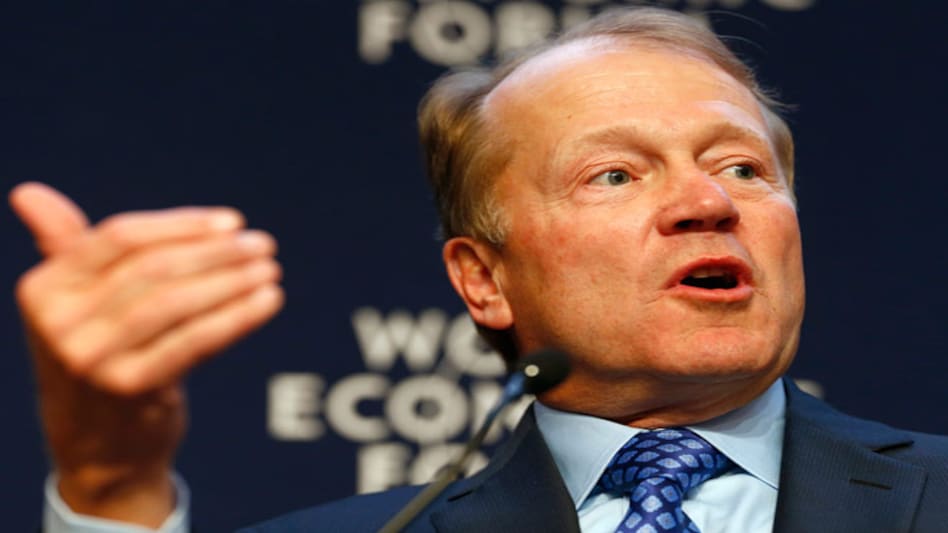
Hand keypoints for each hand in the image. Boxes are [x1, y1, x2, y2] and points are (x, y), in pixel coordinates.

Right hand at [10, 182, 283, 526]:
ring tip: (269, 269)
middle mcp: (59, 324)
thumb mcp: (75, 301)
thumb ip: (64, 245)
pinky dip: (237, 317)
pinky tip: (268, 301)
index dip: (182, 225)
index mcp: (43, 288)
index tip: (231, 222)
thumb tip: (27, 192)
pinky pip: (194, 342)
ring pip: (177, 303)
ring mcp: (93, 360)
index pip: (120, 237)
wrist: (97, 442)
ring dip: (233, 282)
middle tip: (262, 244)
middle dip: (217, 253)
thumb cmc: (97, 351)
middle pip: (154, 269)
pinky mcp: (130, 389)